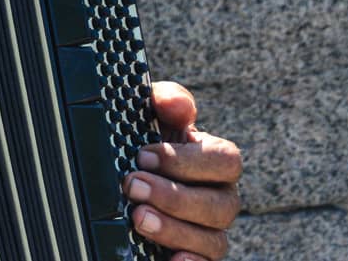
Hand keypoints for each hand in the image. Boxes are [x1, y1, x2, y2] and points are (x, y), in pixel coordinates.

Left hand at [123, 81, 241, 260]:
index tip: (143, 154)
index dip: (186, 159)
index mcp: (215, 161)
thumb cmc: (143, 142)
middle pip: (219, 204)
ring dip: (174, 229)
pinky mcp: (195, 254)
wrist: (123, 176)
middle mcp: (220, 198)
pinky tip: (171, 258)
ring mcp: (210, 231)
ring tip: (138, 218)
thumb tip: (176, 104)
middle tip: (132, 185)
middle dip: (174, 195)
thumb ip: (165, 102)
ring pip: (212, 239)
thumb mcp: (149, 115)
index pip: (224, 160)